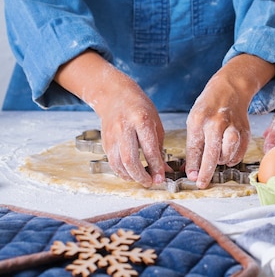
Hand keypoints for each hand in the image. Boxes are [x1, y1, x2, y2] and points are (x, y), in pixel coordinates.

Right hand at [55, 51, 165, 185]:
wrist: (115, 95)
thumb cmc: (139, 107)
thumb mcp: (155, 121)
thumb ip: (159, 146)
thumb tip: (164, 170)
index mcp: (141, 120)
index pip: (149, 148)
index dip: (156, 166)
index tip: (161, 178)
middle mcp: (124, 128)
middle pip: (130, 159)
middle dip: (141, 176)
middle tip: (150, 183)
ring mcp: (112, 135)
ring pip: (118, 164)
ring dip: (130, 177)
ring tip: (141, 180)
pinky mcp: (105, 142)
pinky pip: (112, 162)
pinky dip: (121, 172)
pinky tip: (130, 175)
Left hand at [185, 54, 274, 187]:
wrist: (230, 88)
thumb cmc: (208, 106)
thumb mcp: (195, 119)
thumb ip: (194, 144)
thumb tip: (191, 171)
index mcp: (199, 119)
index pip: (195, 147)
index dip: (193, 165)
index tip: (192, 177)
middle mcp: (216, 122)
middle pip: (212, 152)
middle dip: (206, 171)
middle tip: (202, 183)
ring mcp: (232, 125)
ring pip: (229, 151)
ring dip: (222, 160)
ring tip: (217, 158)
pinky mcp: (245, 129)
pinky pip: (240, 151)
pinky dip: (234, 157)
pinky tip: (228, 155)